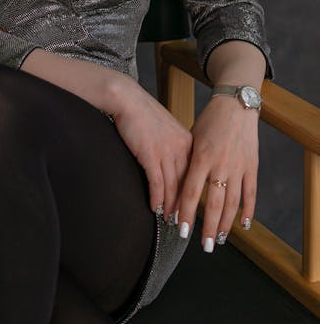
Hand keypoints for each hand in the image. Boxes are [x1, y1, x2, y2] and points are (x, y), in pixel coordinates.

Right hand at [112, 81, 192, 219]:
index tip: (190, 210)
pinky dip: (156, 198)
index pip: (194, 175)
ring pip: (172, 187)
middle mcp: (182, 148)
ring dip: (170, 206)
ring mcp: (167, 151)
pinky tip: (154, 208)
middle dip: (184, 207)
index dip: (192, 195)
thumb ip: (174, 148)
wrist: (128, 99)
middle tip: (182, 223)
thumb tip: (173, 168)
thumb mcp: (167, 130)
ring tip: (168, 220)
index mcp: (188, 142)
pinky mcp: (151, 154)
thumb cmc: (144, 114)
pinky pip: (156, 183)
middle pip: (185, 184)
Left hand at [177, 96, 258, 249]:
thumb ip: (187, 162)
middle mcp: (220, 164)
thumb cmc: (209, 121)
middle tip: (204, 246)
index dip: (186, 214)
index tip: (182, 231)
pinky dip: (248, 211)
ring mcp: (238, 166)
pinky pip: (251, 193)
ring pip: (233, 203)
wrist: (235, 104)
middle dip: (208, 228)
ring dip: (227, 225)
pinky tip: (244, 225)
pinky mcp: (252, 166)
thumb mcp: (191, 138)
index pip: (191, 192)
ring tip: (220, 240)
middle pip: (214, 204)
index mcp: (201, 157)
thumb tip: (177, 186)